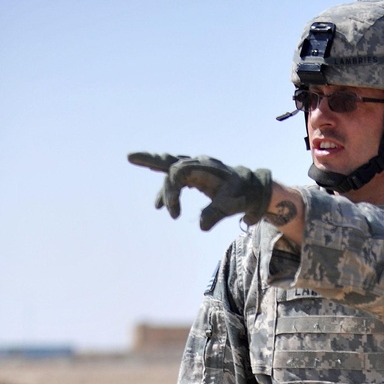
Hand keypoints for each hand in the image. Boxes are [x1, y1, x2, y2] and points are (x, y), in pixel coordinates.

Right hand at [128, 152, 272, 230]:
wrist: (253, 188)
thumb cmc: (242, 194)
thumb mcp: (232, 205)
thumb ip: (216, 213)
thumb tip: (200, 226)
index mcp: (204, 168)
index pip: (178, 174)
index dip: (172, 192)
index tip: (174, 214)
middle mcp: (197, 164)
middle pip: (170, 161)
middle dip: (150, 160)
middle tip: (130, 157)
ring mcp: (195, 168)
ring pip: (171, 166)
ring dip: (154, 168)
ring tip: (133, 162)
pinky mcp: (195, 176)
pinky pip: (176, 177)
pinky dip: (167, 189)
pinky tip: (158, 206)